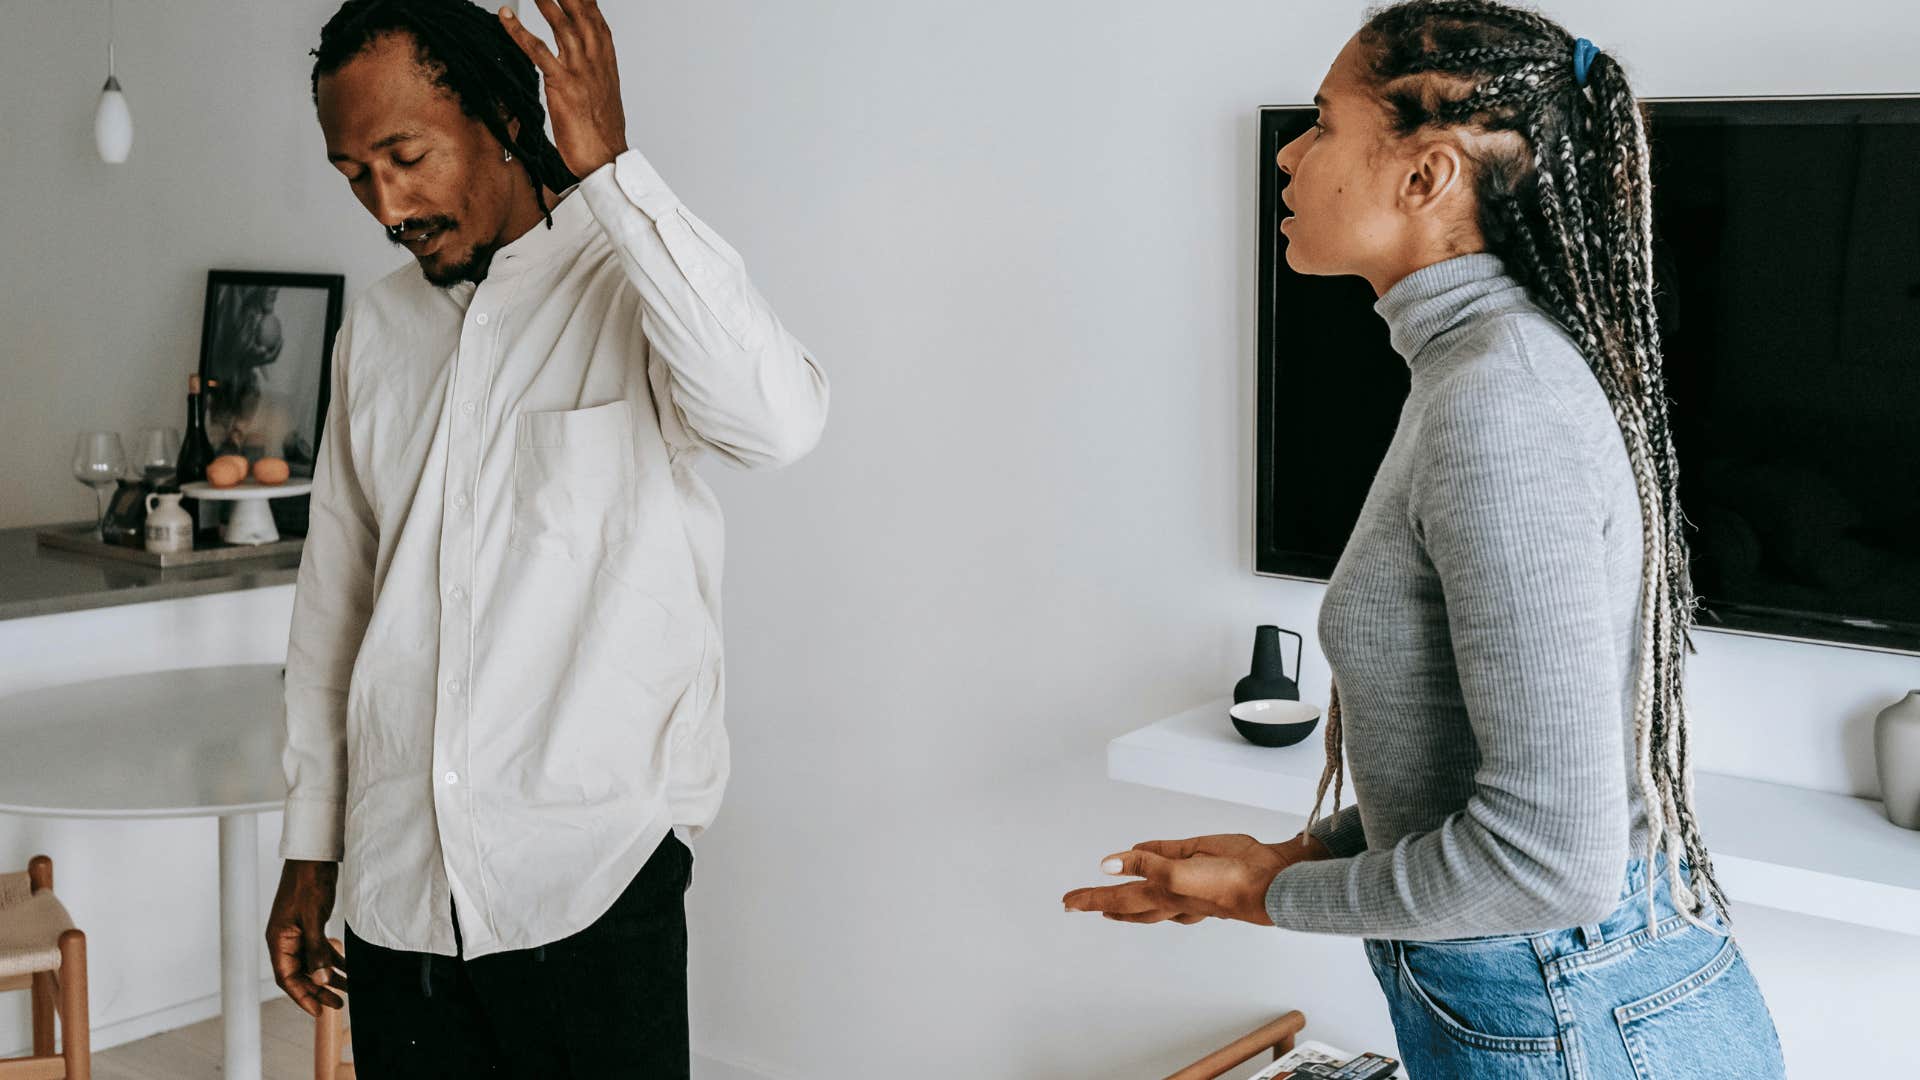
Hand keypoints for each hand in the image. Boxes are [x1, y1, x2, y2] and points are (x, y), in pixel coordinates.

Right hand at [266, 859, 347, 1016]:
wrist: (315, 855)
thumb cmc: (308, 882)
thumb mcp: (313, 918)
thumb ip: (317, 948)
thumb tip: (321, 979)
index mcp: (278, 940)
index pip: (286, 978)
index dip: (301, 996)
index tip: (319, 1011)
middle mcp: (286, 939)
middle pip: (300, 974)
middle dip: (318, 990)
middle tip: (338, 1004)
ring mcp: (299, 932)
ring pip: (313, 963)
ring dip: (329, 976)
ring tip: (349, 989)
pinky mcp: (311, 925)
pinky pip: (321, 949)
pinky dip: (334, 959)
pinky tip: (350, 968)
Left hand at [498, 0, 629, 176]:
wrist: (605, 156)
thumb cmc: (601, 127)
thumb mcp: (601, 86)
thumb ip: (592, 62)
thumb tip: (581, 49)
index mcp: (605, 55)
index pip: (593, 11)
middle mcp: (595, 57)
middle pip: (579, 9)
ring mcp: (580, 69)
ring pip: (560, 24)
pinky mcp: (563, 84)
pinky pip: (538, 51)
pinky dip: (519, 32)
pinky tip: (505, 17)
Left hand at [1062, 831, 1331, 925]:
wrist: (1270, 880)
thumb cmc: (1228, 884)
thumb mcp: (1179, 871)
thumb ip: (1145, 863)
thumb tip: (1108, 864)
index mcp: (1160, 897)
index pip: (1115, 898)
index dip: (1090, 898)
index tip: (1066, 902)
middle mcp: (1169, 893)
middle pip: (1127, 901)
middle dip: (1103, 902)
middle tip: (1079, 904)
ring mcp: (1185, 880)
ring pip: (1148, 888)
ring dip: (1128, 893)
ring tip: (1111, 895)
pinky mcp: (1199, 860)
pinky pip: (1168, 858)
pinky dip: (1152, 856)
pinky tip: (1145, 853)